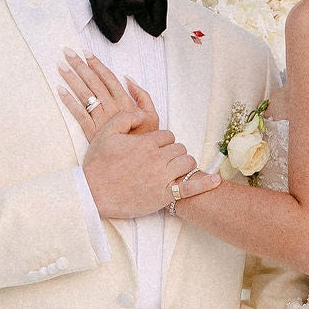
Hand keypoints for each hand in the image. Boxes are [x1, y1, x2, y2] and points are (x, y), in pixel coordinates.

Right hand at [84, 122, 199, 219]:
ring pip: (187, 162)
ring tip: (174, 168)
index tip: (154, 148)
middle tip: (162, 159)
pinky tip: (216, 180)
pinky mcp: (164, 195)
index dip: (162, 141)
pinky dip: (205, 183)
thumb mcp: (106, 133)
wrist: (92, 193)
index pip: (167, 135)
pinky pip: (190, 187)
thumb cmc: (97, 164)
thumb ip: (125, 118)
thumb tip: (141, 113)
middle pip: (179, 147)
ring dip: (183, 163)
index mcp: (145, 142)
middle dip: (173, 151)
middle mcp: (157, 158)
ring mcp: (162, 177)